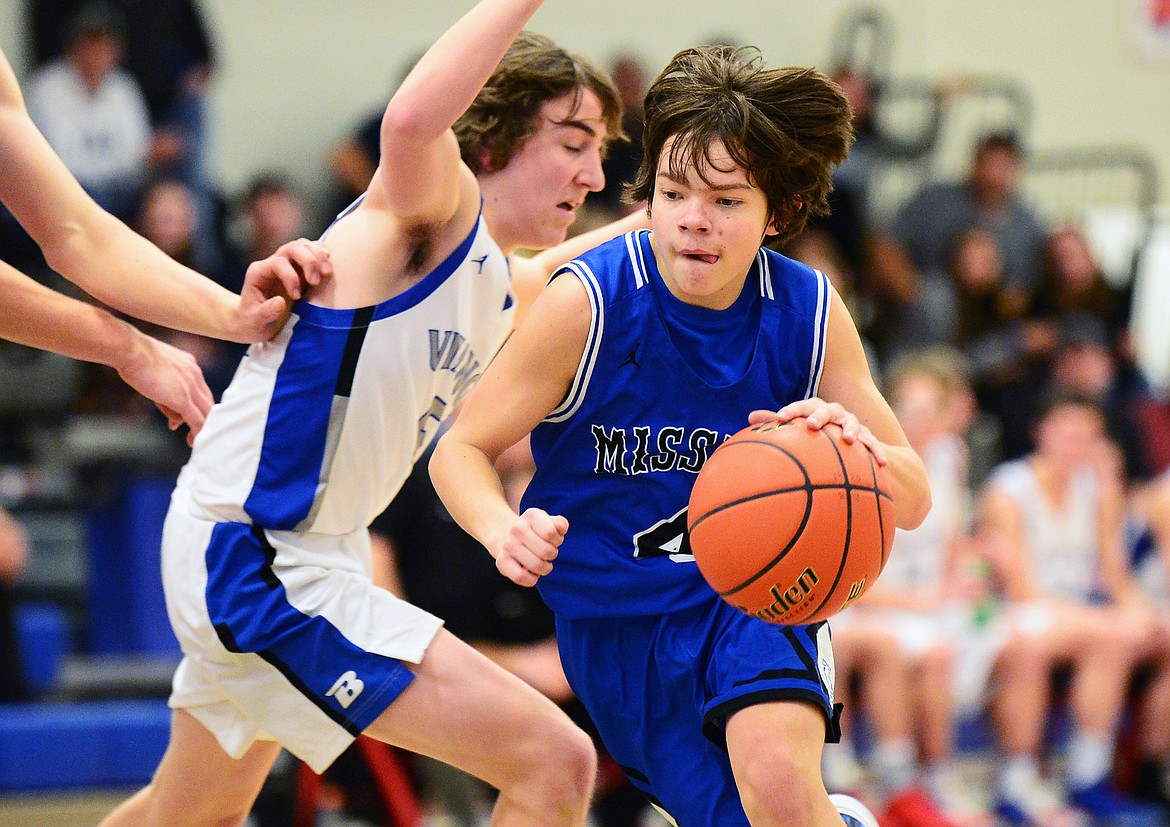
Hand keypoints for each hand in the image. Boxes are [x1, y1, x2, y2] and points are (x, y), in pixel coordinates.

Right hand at [118, 331, 213, 446]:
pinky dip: (197, 432)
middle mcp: (195, 374)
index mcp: (189, 364)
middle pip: (206, 401)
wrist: (130, 350)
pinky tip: (192, 441)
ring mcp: (191, 386)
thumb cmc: (134, 356)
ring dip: (201, 428)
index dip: (195, 404)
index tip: (184, 415)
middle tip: (192, 431)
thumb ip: (164, 388)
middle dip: (200, 417)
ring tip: (192, 440)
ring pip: (205, 412)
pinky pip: (197, 420)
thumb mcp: (155, 369)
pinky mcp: (183, 399)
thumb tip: (167, 407)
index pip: (200, 388)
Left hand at [234, 239, 332, 341]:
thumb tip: (280, 301)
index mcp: (259, 272)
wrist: (256, 321)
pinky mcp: (299, 267)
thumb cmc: (254, 321)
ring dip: (318, 256)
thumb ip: (266, 312)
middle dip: (308, 262)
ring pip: (303, 246)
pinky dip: (321, 254)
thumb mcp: (256, 321)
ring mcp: (286, 262)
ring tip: (326, 273)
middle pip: (292, 248)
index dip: (290, 277)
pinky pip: (311, 250)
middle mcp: (272, 262)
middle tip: (315, 282)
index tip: (297, 297)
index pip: (278, 263)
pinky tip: (328, 264)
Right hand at [492, 507, 567, 587]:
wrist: (509, 537)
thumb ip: (560, 524)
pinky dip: (531, 579)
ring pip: (536, 565)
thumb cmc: (537, 533)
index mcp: (531, 515)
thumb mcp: (550, 522)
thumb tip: (561, 528)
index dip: (557, 540)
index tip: (553, 540)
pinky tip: (532, 574)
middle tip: (548, 553)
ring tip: (542, 563)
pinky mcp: (501, 562)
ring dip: (545, 568)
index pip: (551, 533)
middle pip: (546, 551)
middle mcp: (517, 528)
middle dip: (552, 555)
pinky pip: (521, 577)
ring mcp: (508, 545)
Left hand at [748, 397, 887, 464]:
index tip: (779, 418)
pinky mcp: (866, 437)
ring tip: (847, 439)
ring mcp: (851, 423)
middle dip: (819, 416)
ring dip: (850, 429)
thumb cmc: (814, 430)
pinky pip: (872, 443)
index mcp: (814, 408)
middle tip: (811, 425)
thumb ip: (775, 422)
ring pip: (851, 423)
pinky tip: (882, 463)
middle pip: (826, 410)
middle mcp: (834, 413)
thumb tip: (749, 417)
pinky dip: (877, 451)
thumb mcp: (796, 425)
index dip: (791, 410)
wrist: (846, 435)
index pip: (801, 406)